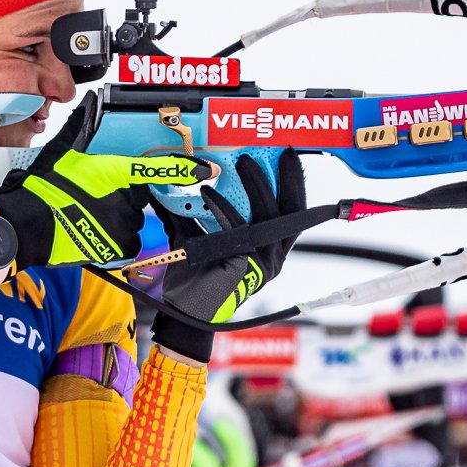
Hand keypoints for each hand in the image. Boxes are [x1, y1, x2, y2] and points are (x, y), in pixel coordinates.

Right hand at [0, 94, 208, 269]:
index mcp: (115, 173)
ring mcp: (121, 226)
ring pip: (134, 218)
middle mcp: (124, 201)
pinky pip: (127, 239)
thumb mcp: (61, 152)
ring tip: (91, 212)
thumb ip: (81, 126)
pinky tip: (94, 228)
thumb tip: (89, 103)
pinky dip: (116, 236)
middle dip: (126, 193)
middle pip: (141, 194)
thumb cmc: (42, 190)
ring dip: (120, 216)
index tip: (207, 170)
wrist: (27, 227)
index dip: (185, 168)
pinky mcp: (116, 248)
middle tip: (98, 193)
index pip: (159, 168)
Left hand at [161, 151, 305, 325]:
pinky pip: (239, 230)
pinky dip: (224, 208)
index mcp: (270, 248)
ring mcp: (263, 263)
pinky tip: (208, 193)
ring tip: (241, 163)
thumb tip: (172, 184)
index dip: (294, 183)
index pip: (293, 211)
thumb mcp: (197, 238)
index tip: (288, 157)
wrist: (185, 313)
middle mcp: (273, 256)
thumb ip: (192, 213)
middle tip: (270, 153)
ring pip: (268, 216)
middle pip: (289, 210)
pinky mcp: (247, 267)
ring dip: (256, 185)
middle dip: (284, 178)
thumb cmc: (196, 280)